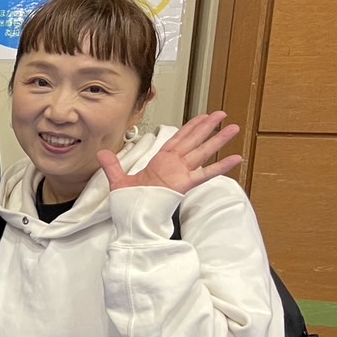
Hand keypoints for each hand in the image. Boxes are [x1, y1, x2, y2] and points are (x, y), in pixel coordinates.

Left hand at [98, 111, 241, 193]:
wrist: (132, 222)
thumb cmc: (129, 206)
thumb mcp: (118, 182)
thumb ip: (113, 166)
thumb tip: (101, 152)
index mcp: (160, 162)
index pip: (178, 139)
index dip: (191, 127)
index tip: (203, 116)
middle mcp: (173, 165)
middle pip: (194, 141)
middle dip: (208, 127)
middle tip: (223, 114)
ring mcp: (180, 174)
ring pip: (202, 152)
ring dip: (218, 140)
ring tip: (235, 128)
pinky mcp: (184, 185)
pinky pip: (205, 174)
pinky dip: (220, 166)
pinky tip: (235, 158)